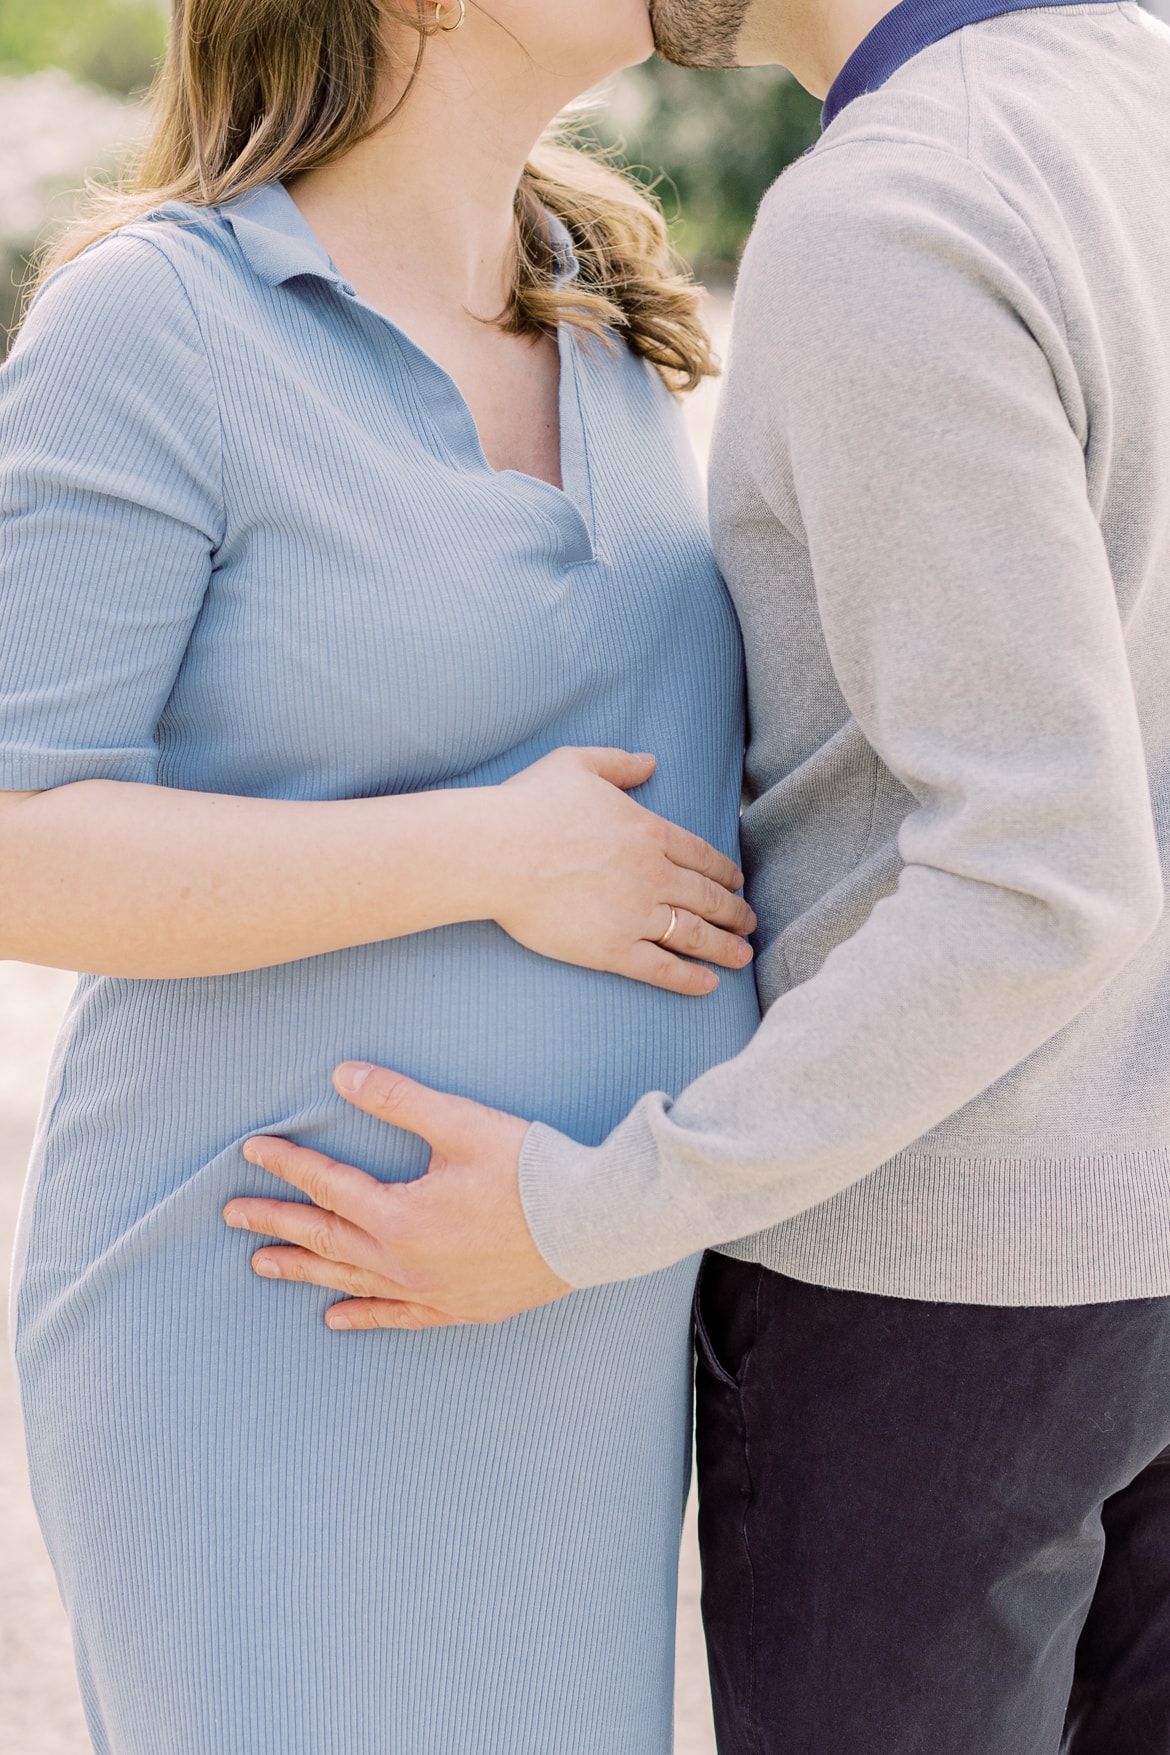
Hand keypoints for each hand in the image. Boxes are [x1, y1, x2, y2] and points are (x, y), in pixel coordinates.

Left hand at [224, 1061, 571, 1329]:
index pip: (327, 1185)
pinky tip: (336, 1317)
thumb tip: (343, 1074)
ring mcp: (430, 1293)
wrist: (593, 1225)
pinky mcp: (458, 1308)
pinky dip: (363, 1315)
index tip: (253, 1150)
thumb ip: (398, 1099)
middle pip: (326, 1238)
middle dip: (277, 1221)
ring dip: (305, 1270)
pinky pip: (397, 1317)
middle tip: (233, 1214)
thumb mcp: (460, 1123)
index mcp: (400, 1215)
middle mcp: (405, 1263)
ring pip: (351, 1281)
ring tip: (263, 1264)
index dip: (287, 1165)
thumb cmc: (531, 1169)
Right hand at [485, 746, 754, 996]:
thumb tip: (650, 762)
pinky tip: (709, 984)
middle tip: (750, 922)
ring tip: (743, 956)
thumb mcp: (577, 764)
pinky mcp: (612, 950)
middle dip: (735, 912)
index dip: (725, 872)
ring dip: (726, 947)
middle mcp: (652, 874)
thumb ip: (619, 763)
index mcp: (649, 832)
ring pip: (695, 935)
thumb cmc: (529, 806)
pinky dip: (690, 978)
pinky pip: (662, 968)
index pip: (702, 855)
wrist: (496, 852)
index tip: (737, 883)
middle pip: (708, 897)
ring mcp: (635, 914)